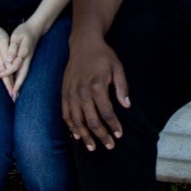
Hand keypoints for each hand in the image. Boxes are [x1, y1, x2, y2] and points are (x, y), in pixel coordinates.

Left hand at [0, 21, 44, 100]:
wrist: (35, 28)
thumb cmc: (24, 31)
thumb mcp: (16, 36)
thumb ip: (13, 48)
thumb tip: (9, 61)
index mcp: (24, 53)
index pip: (14, 66)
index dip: (6, 72)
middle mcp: (27, 59)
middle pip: (22, 74)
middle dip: (17, 86)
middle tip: (12, 96)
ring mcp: (28, 60)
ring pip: (24, 74)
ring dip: (19, 84)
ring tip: (15, 95)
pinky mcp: (27, 60)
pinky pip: (24, 72)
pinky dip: (20, 79)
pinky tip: (17, 84)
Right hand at [61, 35, 130, 151]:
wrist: (83, 44)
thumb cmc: (103, 56)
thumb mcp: (118, 67)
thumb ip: (122, 88)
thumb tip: (127, 106)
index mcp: (97, 86)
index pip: (106, 113)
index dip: (113, 126)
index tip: (119, 135)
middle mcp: (82, 92)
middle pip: (91, 121)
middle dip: (101, 136)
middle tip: (109, 146)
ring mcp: (71, 94)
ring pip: (77, 121)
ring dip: (85, 136)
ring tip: (93, 147)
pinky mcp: (64, 93)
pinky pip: (66, 114)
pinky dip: (71, 127)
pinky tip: (77, 135)